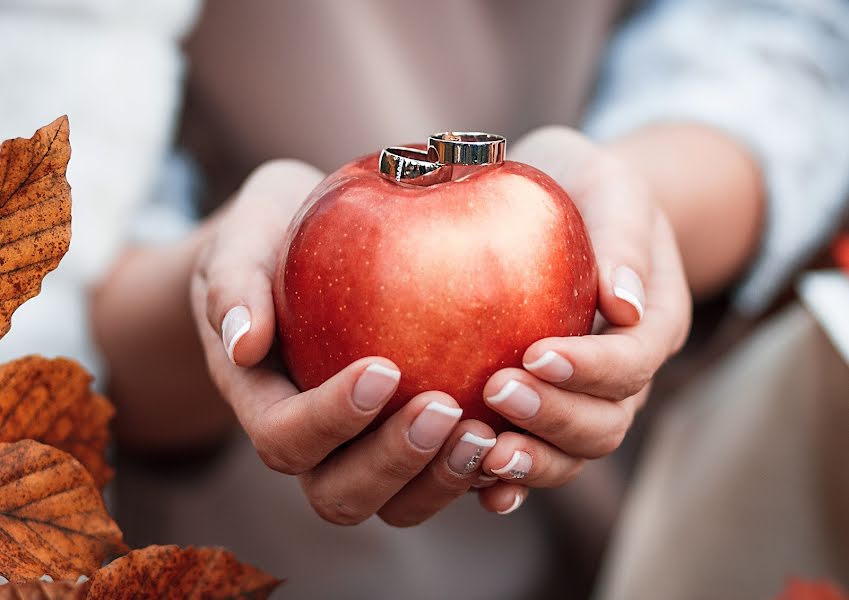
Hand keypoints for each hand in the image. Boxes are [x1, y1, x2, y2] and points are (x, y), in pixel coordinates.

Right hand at [189, 160, 495, 526]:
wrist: (296, 249)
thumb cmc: (268, 241)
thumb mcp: (241, 243)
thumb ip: (233, 285)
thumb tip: (242, 341)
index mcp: (263, 402)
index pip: (286, 436)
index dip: (332, 418)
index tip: (384, 369)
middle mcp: (313, 443)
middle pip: (341, 493)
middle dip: (393, 462)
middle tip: (445, 407)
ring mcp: (362, 449)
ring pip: (396, 503)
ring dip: (440, 480)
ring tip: (487, 433)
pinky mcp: (410, 442)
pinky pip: (440, 479)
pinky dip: (478, 476)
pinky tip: (516, 441)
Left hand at [475, 127, 691, 513]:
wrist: (569, 203)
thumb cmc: (587, 187)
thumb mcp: (612, 187)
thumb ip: (623, 237)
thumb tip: (624, 306)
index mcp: (653, 322)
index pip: (631, 361)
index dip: (589, 368)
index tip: (536, 353)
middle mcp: (624, 374)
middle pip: (605, 422)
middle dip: (553, 417)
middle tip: (495, 391)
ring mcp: (584, 398)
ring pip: (572, 452)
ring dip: (532, 459)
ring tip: (482, 452)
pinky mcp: (542, 410)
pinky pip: (533, 454)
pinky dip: (510, 478)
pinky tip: (473, 482)